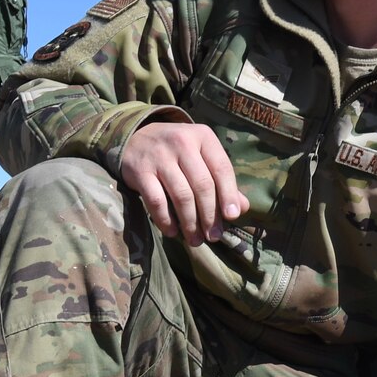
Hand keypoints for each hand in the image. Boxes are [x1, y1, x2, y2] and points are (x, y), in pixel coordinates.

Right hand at [120, 121, 246, 241]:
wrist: (135, 140)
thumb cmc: (177, 152)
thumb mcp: (201, 156)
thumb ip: (221, 180)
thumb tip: (242, 208)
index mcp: (203, 136)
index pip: (222, 168)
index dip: (229, 195)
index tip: (232, 217)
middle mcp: (182, 142)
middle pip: (202, 185)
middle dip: (210, 215)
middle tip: (213, 236)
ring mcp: (159, 156)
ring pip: (181, 195)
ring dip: (190, 223)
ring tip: (195, 240)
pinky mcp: (140, 171)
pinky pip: (156, 201)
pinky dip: (166, 220)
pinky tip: (172, 232)